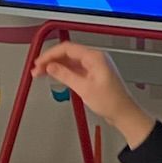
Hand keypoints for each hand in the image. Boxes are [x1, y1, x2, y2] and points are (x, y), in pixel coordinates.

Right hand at [31, 43, 152, 145]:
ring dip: (55, 66)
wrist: (124, 113)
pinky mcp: (93, 74)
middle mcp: (95, 59)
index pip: (67, 48)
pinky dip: (63, 72)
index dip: (50, 54)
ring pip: (69, 61)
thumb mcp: (84, 88)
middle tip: (37, 69)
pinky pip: (74, 69)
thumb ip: (65, 75)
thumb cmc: (111, 102)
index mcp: (95, 57)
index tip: (39, 62)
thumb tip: (51, 67)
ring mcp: (94, 66)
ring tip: (41, 74)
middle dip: (50, 60)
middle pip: (67, 53)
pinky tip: (54, 76)